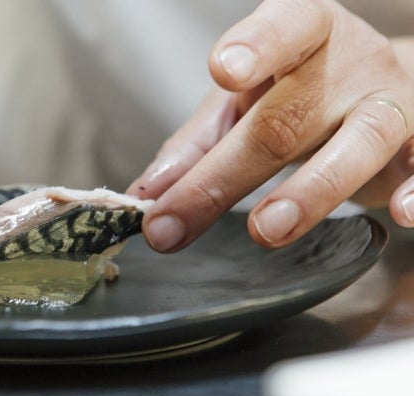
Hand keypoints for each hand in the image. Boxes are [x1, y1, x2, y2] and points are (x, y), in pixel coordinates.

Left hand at [128, 0, 413, 251]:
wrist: (382, 87)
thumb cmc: (298, 93)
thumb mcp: (240, 107)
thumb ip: (194, 148)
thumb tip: (144, 198)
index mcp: (299, 34)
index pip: (282, 28)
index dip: (256, 45)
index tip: (224, 69)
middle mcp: (349, 62)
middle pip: (287, 117)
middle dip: (226, 175)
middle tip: (174, 223)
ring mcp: (391, 101)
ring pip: (360, 141)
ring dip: (312, 190)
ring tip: (267, 229)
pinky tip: (402, 214)